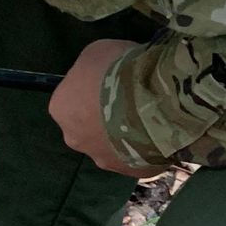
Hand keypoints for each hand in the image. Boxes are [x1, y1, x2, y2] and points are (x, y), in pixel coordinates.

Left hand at [49, 40, 151, 176]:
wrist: (158, 101)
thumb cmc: (120, 70)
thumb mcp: (97, 53)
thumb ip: (90, 70)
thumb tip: (97, 77)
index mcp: (61, 109)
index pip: (71, 99)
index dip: (92, 89)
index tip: (113, 82)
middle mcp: (75, 139)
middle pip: (89, 126)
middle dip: (107, 116)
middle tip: (132, 101)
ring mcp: (104, 159)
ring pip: (114, 145)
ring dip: (127, 134)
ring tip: (152, 117)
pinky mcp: (134, 172)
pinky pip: (140, 158)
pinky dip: (149, 148)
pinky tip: (164, 133)